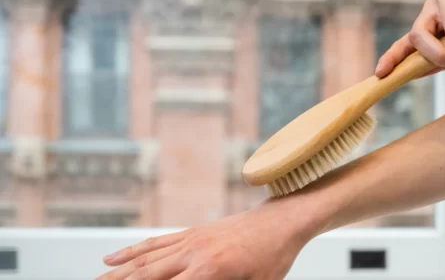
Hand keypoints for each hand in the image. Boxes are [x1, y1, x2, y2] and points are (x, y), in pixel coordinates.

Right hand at [97, 199, 320, 279]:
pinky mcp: (193, 232)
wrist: (283, 221)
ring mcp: (191, 240)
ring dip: (115, 273)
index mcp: (210, 271)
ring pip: (144, 259)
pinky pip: (156, 243)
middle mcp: (194, 254)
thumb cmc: (274, 258)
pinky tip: (112, 259)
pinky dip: (131, 252)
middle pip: (144, 275)